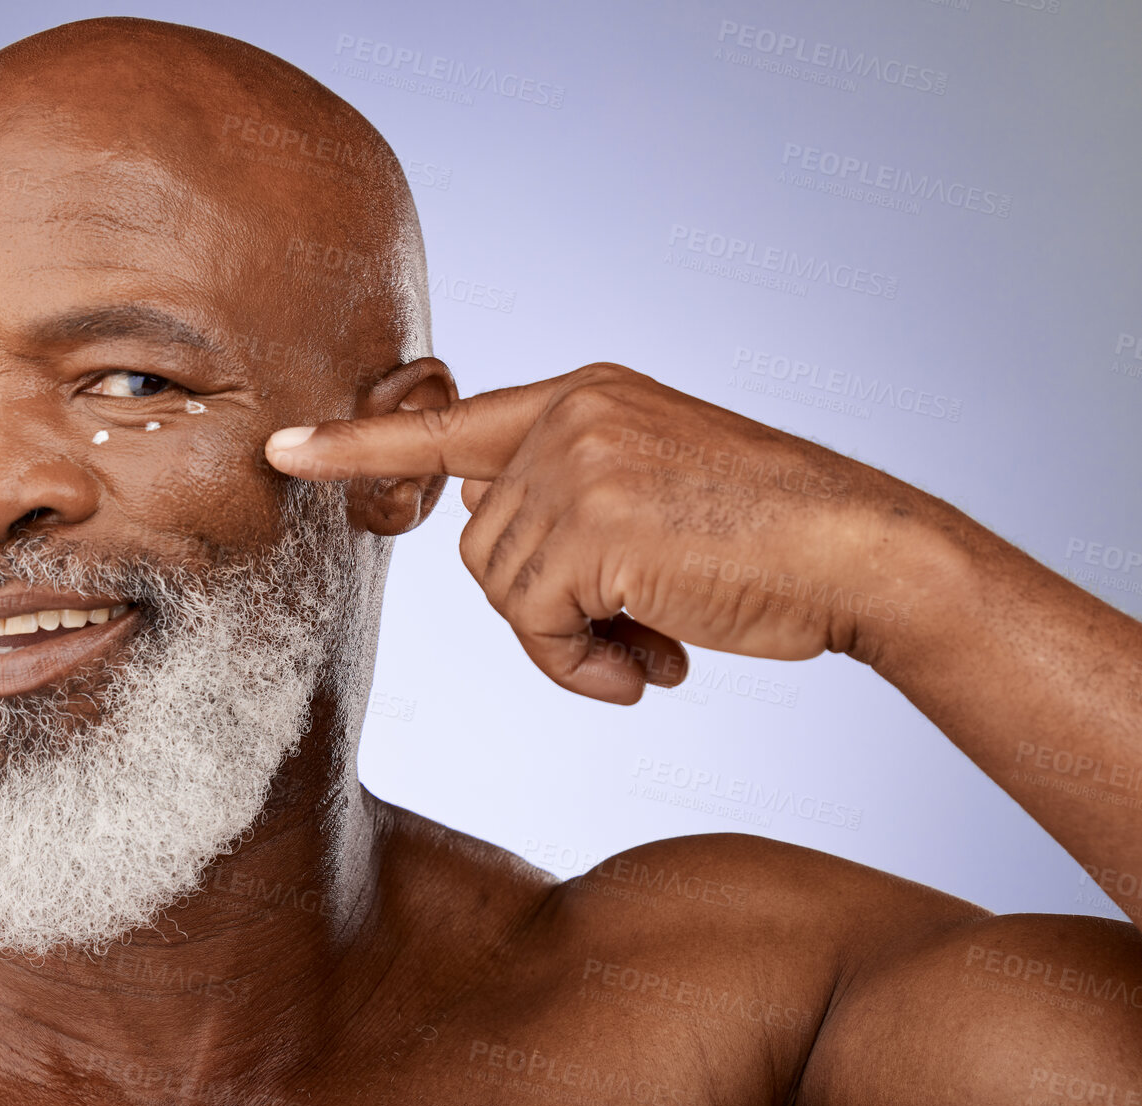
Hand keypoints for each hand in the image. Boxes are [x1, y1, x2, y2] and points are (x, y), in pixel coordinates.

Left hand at [265, 363, 921, 703]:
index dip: (359, 444)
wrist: (862, 552)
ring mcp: (576, 462)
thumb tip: (486, 536)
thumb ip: (564, 502)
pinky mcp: (590, 522)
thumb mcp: (654, 492)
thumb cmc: (766, 539)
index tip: (283, 448)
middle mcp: (570, 414)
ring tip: (650, 649)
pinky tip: (650, 669)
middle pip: (479, 546)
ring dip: (567, 643)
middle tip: (628, 635)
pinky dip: (579, 667)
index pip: (448, 423)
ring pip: (501, 590)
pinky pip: (534, 626)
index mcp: (584, 395)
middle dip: (543, 609)